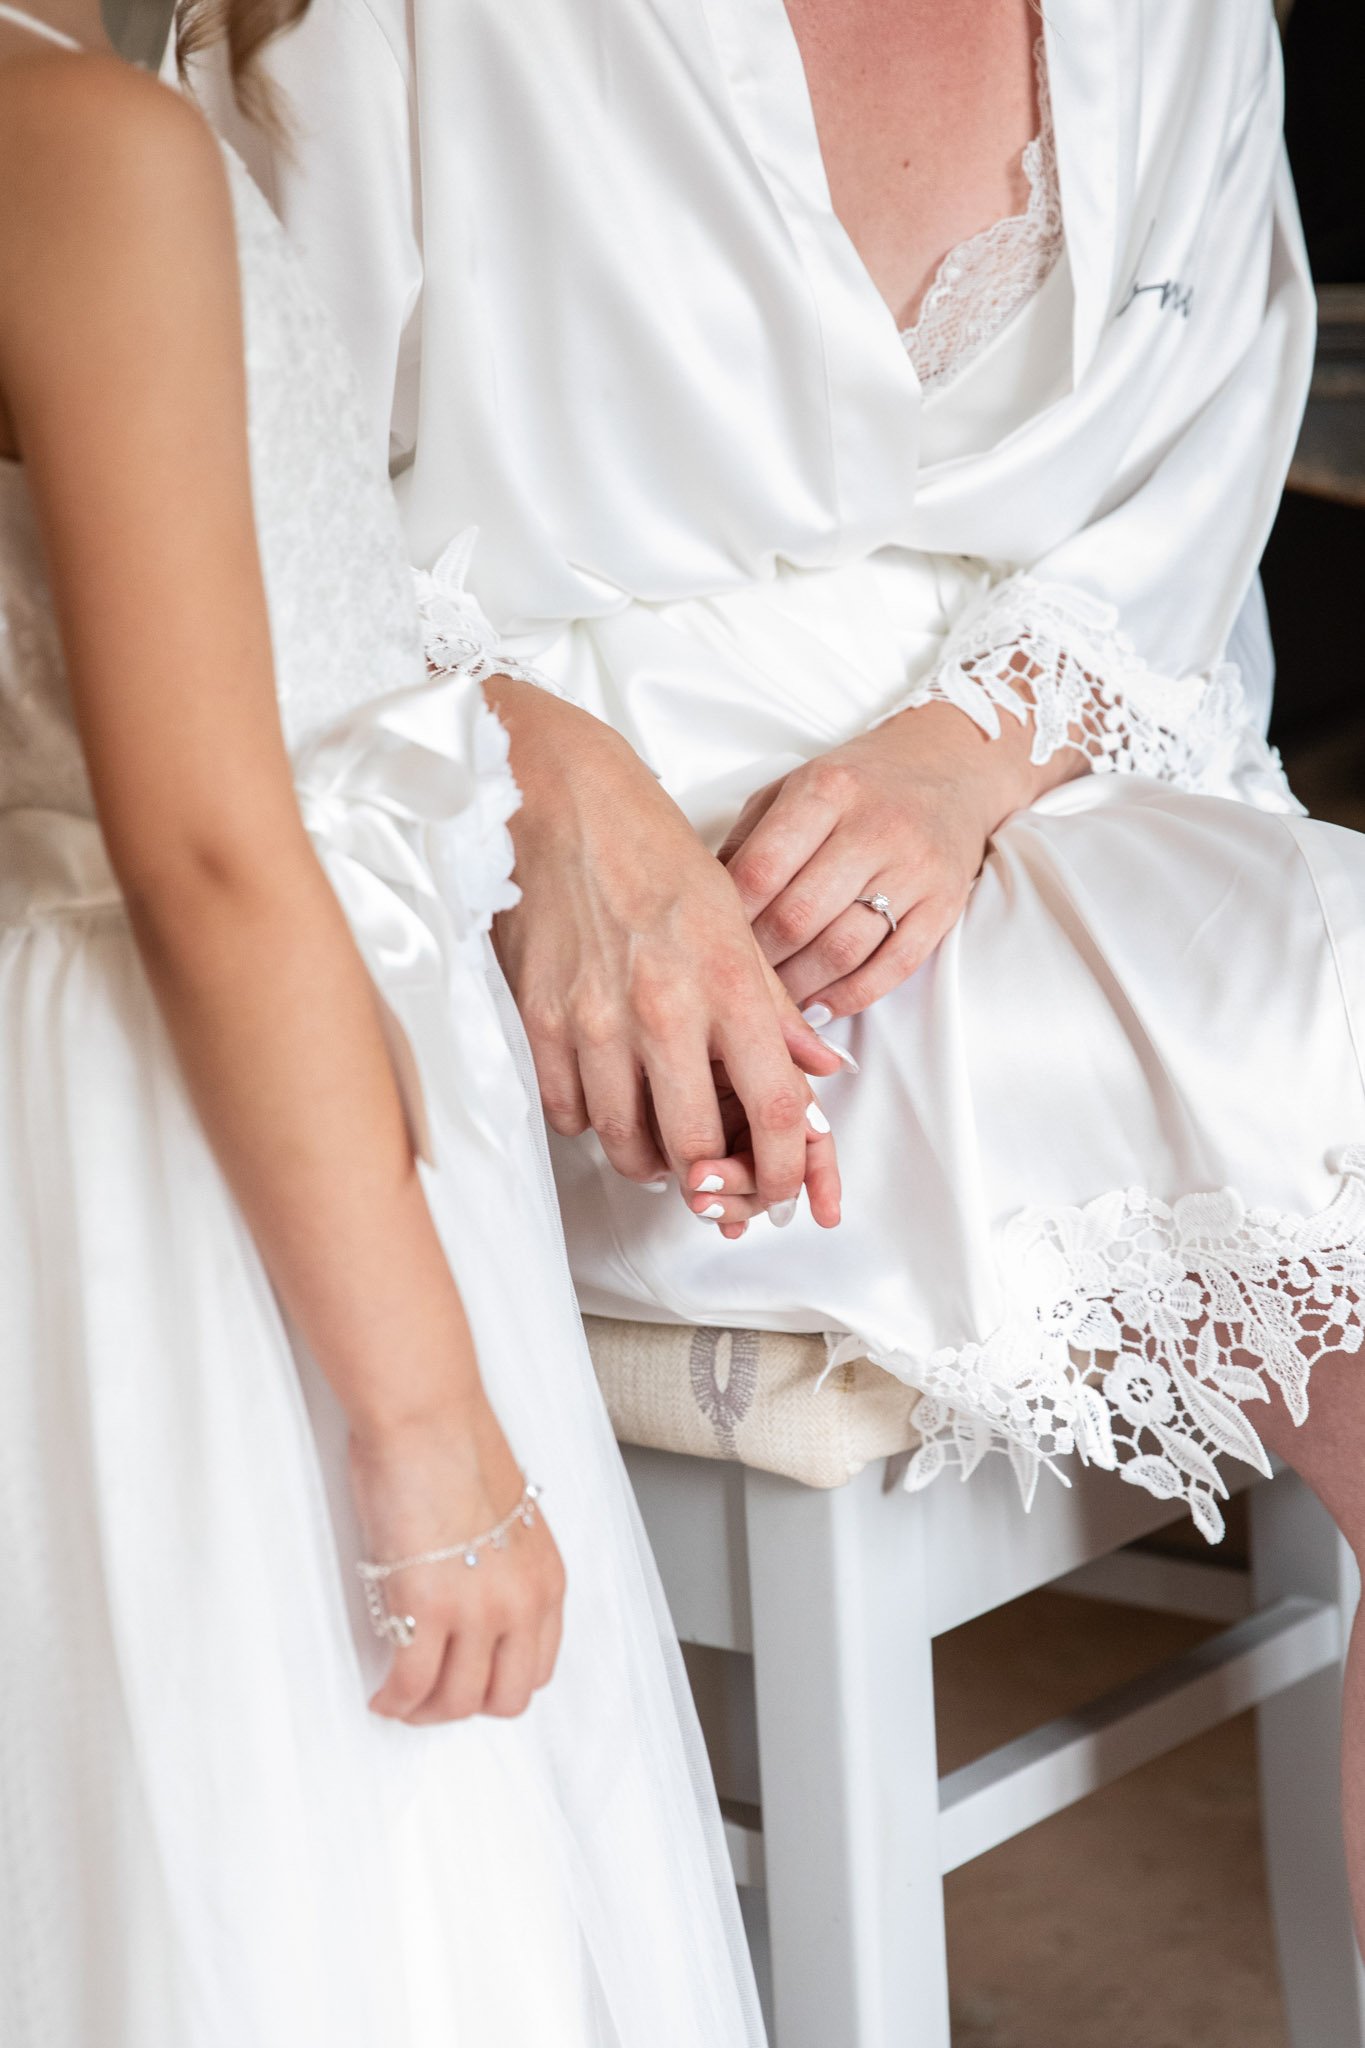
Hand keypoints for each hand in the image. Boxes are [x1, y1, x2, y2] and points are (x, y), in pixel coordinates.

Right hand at [352, 1394, 565, 1723]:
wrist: (427, 1416)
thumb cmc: (455, 1446)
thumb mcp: (505, 1516)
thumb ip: (499, 1564)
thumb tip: (470, 1594)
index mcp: (546, 1578)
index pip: (537, 1667)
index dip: (498, 1685)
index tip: (467, 1680)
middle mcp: (522, 1601)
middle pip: (504, 1698)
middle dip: (464, 1706)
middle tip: (430, 1697)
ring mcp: (477, 1609)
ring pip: (456, 1700)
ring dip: (424, 1710)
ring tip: (399, 1699)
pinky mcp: (427, 1606)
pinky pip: (410, 1684)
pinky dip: (393, 1700)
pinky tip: (380, 1695)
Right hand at [486, 681, 843, 1224]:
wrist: (557, 798)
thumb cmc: (651, 850)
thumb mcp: (733, 919)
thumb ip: (775, 1007)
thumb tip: (820, 1072)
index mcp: (728, 982)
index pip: (777, 1111)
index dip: (785, 1171)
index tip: (780, 1189)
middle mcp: (664, 1009)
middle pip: (697, 1147)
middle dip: (711, 1179)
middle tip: (713, 1173)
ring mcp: (594, 1019)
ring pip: (626, 1142)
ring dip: (649, 1158)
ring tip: (660, 1141)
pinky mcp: (539, 1019)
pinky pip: (568, 1112)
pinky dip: (590, 1121)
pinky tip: (605, 1096)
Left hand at [722, 701, 1080, 1017]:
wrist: (950, 769)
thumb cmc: (856, 786)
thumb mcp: (792, 788)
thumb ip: (747, 840)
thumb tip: (699, 903)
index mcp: (826, 791)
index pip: (762, 869)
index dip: (729, 917)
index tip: (709, 941)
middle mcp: (874, 827)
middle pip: (798, 917)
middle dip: (760, 960)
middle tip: (737, 981)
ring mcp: (915, 869)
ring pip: (843, 950)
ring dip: (799, 987)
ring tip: (773, 1000)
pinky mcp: (945, 904)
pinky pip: (893, 967)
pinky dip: (850, 996)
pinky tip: (820, 1006)